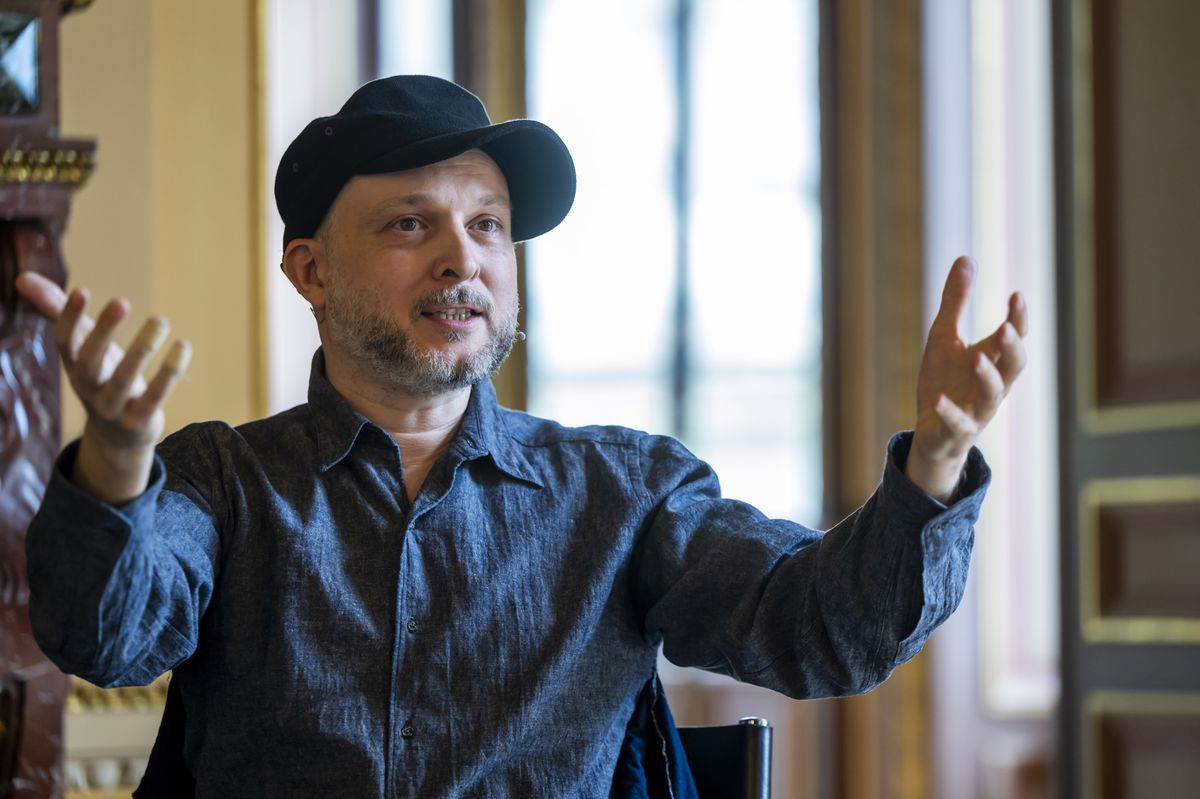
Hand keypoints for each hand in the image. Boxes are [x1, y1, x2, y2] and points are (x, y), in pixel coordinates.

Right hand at [15, 272, 191, 502]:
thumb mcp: (81, 346)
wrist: (118, 437)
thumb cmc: (101, 377)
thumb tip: (21, 278)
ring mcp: (112, 407)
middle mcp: (88, 387)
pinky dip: (168, 374)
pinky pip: (154, 398)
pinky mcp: (138, 421)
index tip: (81, 291)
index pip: (64, 342)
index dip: (68, 318)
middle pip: (90, 361)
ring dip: (141, 349)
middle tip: (121, 301)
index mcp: (74, 365)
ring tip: (160, 320)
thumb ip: (56, 311)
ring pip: (123, 379)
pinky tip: (182, 346)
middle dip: (103, 332)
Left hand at [906, 256, 1027, 500]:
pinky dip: (948, 411)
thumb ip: (956, 301)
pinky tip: (937, 398)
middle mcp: (992, 385)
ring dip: (987, 376)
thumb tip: (966, 258)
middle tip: (1006, 327)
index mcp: (993, 361)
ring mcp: (977, 410)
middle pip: (1014, 367)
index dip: (1018, 319)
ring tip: (976, 356)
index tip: (1017, 295)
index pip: (1013, 338)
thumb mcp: (943, 336)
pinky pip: (957, 423)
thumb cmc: (944, 380)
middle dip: (1012, 347)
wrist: (932, 431)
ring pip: (993, 395)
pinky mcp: (956, 431)